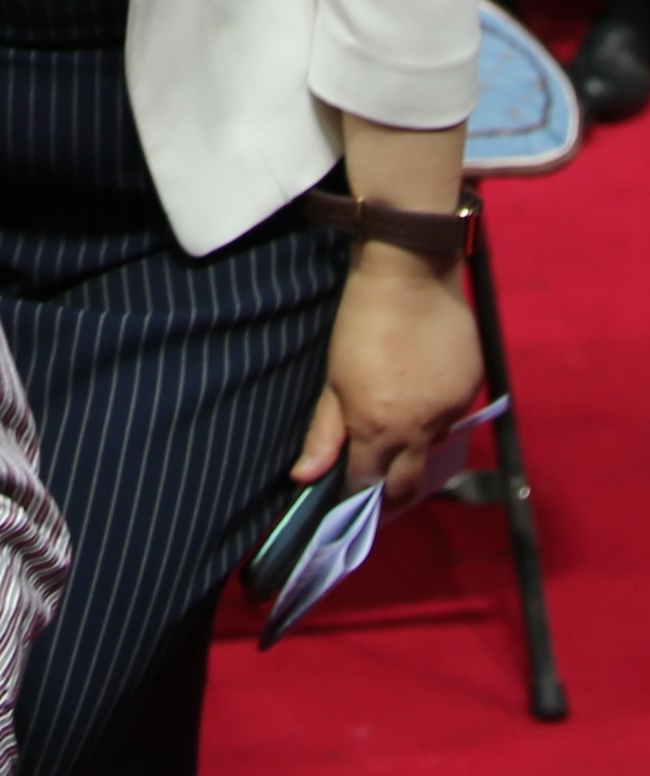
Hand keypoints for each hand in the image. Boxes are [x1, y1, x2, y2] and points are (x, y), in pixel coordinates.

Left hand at [292, 249, 484, 504]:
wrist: (410, 276)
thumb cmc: (360, 321)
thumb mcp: (333, 376)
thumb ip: (323, 431)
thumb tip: (304, 478)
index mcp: (380, 428)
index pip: (369, 483)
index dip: (356, 494)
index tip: (348, 498)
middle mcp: (420, 431)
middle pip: (409, 484)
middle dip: (391, 495)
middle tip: (376, 494)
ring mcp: (451, 413)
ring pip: (433, 451)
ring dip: (415, 453)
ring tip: (396, 440)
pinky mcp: (471, 393)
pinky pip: (452, 421)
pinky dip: (435, 421)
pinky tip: (419, 400)